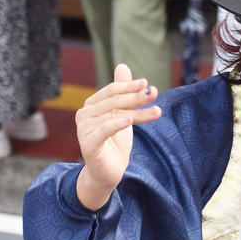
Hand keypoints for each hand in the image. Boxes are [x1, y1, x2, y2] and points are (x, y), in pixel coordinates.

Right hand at [75, 64, 161, 210]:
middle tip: (155, 93)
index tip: (148, 84)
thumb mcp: (123, 115)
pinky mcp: (88, 144)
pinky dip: (116, 124)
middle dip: (137, 97)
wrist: (107, 173)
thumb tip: (123, 66)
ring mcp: (83, 130)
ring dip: (138, 113)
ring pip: (114, 115)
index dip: (130, 86)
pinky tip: (129, 120)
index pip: (112, 90)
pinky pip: (103, 130)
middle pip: (114, 102)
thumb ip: (123, 92)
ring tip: (157, 111)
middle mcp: (84, 115)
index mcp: (92, 105)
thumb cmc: (115, 143)